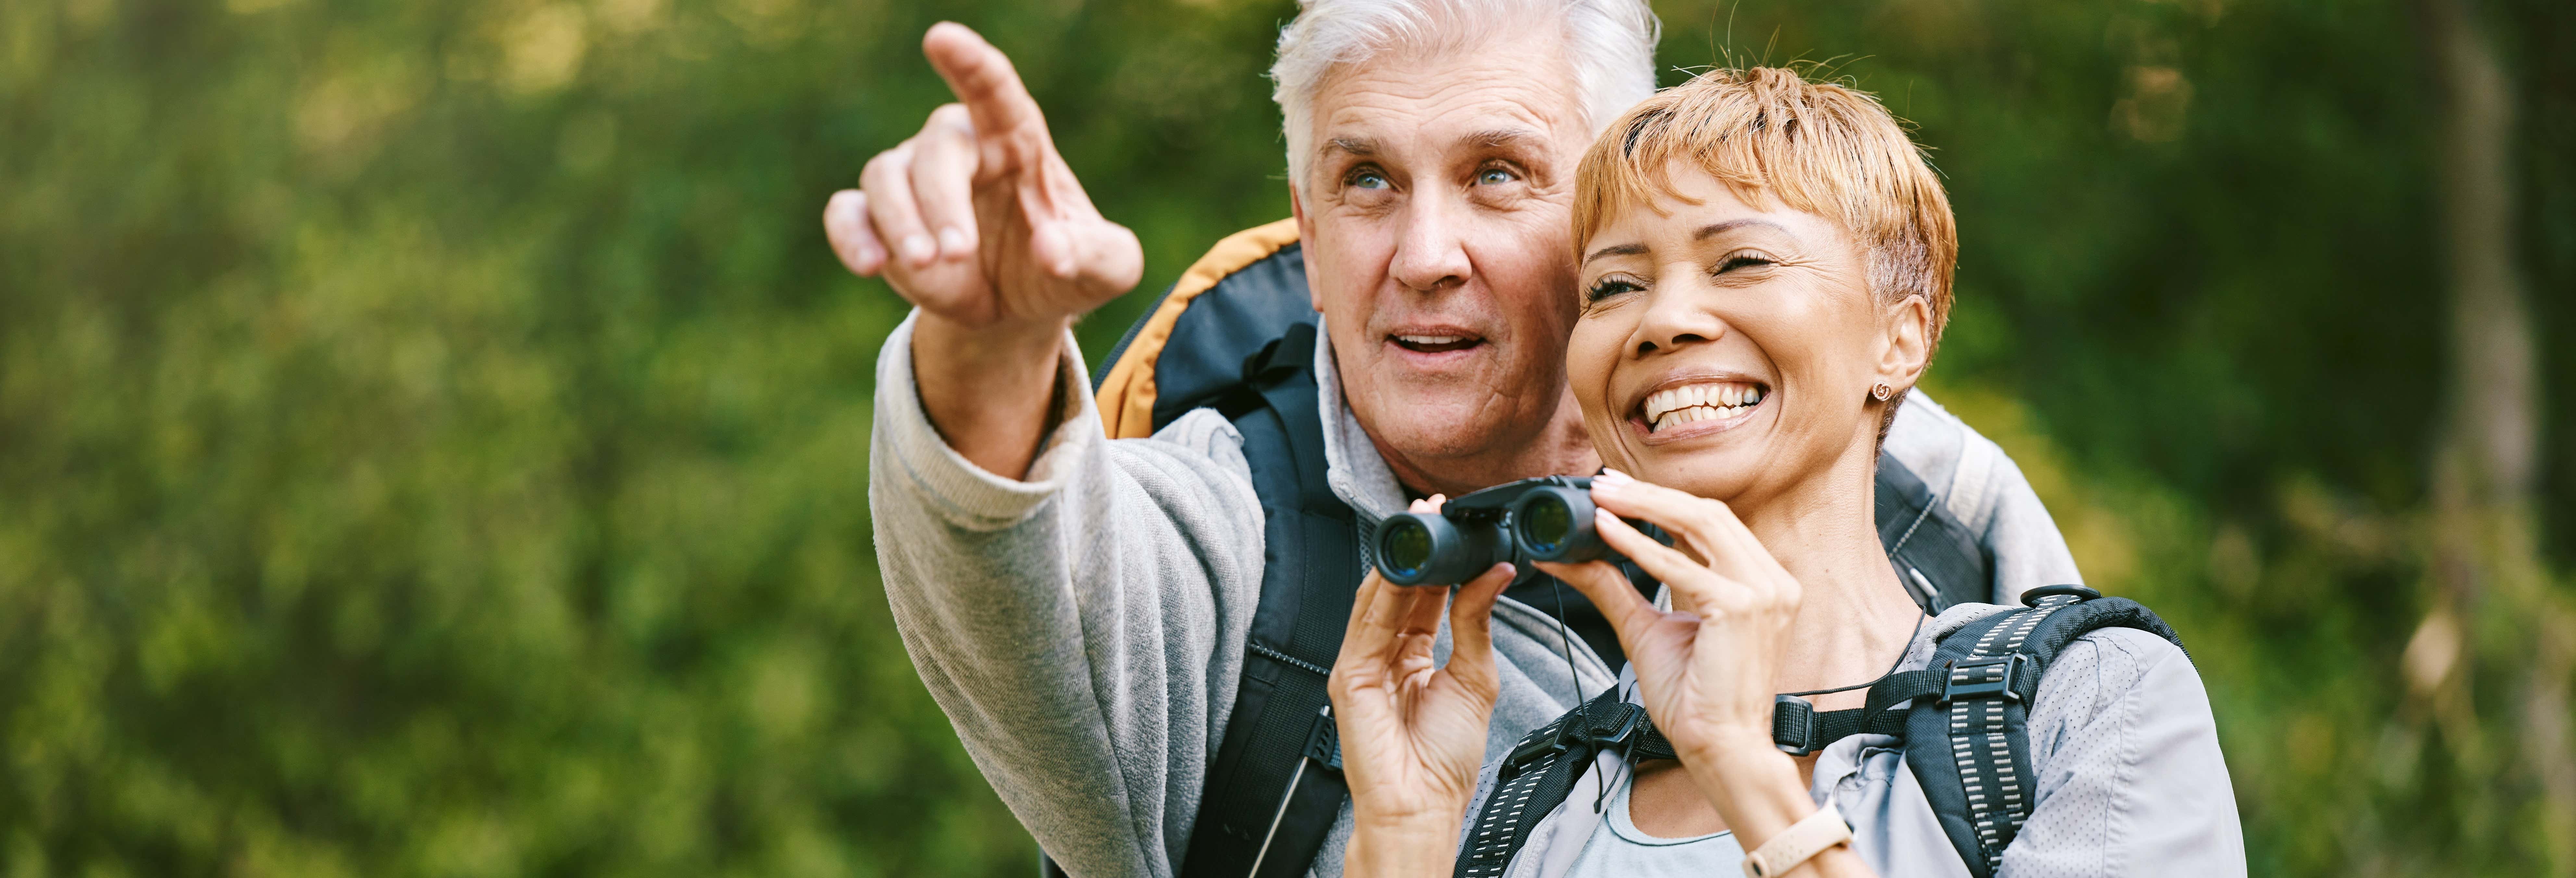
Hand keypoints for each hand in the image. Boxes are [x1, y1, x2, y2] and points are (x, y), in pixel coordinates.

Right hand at [822, 22, 1142, 330]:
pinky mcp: (879, 221)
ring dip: (900, 221)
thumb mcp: (1106, 270)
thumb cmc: (1066, 270)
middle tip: (957, 252)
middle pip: (935, 149)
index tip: (941, 38)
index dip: (969, 62)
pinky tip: (870, 265)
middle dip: (941, 200)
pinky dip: (852, 236)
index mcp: (1017, 140)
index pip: (994, 89)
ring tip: (925, 265)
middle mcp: (960, 149)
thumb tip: (1051, 250)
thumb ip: (1095, 256)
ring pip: (885, 176)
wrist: (1019, 312)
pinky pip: (847, 212)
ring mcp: (913, 182)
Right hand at [1330, 498, 1514, 871]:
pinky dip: (1383, 596)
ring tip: (1421, 527)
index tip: (1455, 523)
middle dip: (1415, 547)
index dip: (1437, 557)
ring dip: (1399, 560)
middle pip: (1395, 589)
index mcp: (1409, 654)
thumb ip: (1477, 624)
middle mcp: (1381, 654)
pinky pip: (1365, 628)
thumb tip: (1496, 574)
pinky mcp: (1348, 679)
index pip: (1421, 594)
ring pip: (1376, 600)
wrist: (1424, 808)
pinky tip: (1404, 571)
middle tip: (1435, 510)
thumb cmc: (1444, 760)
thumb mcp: (1475, 678)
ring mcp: (1360, 665)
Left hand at [1534, 471, 1806, 817]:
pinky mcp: (1742, 608)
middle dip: (1650, 494)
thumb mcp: (1647, 629)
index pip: (1710, 523)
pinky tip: (1607, 531)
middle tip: (1602, 482)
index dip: (1662, 500)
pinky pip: (1680, 566)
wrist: (1720, 746)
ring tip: (1602, 496)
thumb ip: (1614, 587)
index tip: (1618, 487)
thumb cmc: (1695, 698)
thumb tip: (1570, 556)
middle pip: (1707, 513)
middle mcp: (1771, 581)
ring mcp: (1764, 592)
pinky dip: (1639, 544)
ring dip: (1645, 506)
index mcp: (1760, 582)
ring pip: (1699, 524)